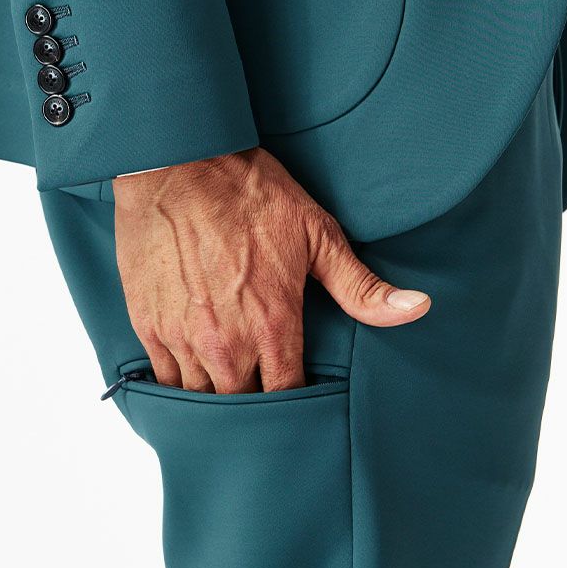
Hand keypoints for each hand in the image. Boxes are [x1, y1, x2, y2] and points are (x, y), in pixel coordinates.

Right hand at [113, 147, 429, 393]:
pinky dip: (179, 381)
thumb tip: (418, 308)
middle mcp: (226, 342)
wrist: (176, 161)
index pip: (290, 396)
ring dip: (217, 394)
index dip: (298, 400)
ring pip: (201, 398)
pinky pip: (163, 379)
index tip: (301, 390)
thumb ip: (361, 285)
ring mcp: (182, 335)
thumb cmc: (248, 192)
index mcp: (272, 324)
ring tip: (230, 382)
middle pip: (244, 406)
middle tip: (265, 388)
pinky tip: (193, 370)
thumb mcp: (316, 232)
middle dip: (257, 403)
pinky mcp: (148, 324)